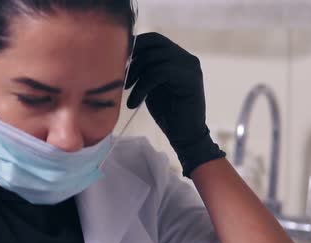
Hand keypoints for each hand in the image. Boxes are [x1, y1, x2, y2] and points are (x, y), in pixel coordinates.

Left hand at [125, 32, 224, 176]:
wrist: (184, 135)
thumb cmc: (167, 112)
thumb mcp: (151, 85)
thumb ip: (144, 69)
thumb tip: (122, 54)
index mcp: (178, 56)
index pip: (153, 39)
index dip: (134, 46)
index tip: (119, 63)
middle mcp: (186, 57)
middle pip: (153, 43)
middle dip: (133, 59)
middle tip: (123, 79)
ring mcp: (190, 66)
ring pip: (154, 58)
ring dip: (135, 75)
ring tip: (128, 92)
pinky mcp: (190, 79)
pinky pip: (158, 73)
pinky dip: (141, 87)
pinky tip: (133, 103)